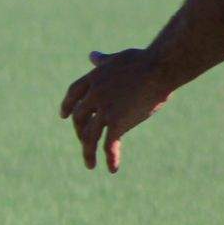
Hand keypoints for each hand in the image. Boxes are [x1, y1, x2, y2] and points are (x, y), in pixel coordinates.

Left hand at [58, 48, 174, 172]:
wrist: (158, 68)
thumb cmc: (142, 61)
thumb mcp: (117, 59)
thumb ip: (103, 61)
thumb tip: (92, 55)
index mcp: (92, 78)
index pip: (72, 94)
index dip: (67, 106)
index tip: (64, 116)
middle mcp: (93, 95)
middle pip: (79, 117)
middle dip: (80, 131)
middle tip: (84, 141)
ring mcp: (104, 109)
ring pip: (89, 135)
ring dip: (88, 152)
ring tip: (89, 165)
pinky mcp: (117, 122)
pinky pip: (110, 144)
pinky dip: (110, 158)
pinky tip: (112, 168)